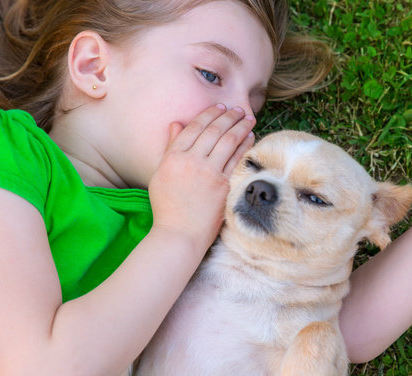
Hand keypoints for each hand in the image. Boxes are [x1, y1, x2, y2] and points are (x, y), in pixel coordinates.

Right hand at [148, 105, 255, 250]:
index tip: (219, 107)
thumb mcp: (161, 173)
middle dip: (228, 116)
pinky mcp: (223, 185)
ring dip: (240, 126)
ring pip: (228, 141)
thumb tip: (177, 124)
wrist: (179, 233)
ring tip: (248, 118)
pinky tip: (250, 137)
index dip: (209, 114)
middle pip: (213, 131)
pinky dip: (245, 145)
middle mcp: (191, 161)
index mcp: (173, 157)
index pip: (194, 127)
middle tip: (238, 109)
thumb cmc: (167, 206)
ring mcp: (209, 173)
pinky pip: (237, 159)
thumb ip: (170, 147)